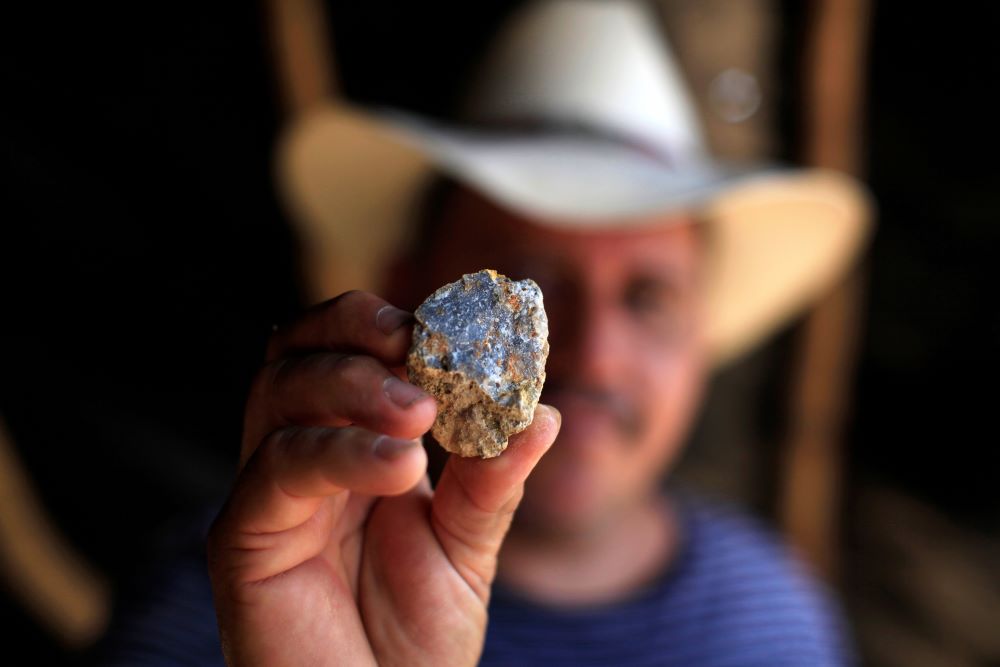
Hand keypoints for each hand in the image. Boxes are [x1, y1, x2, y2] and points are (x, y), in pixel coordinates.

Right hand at [207, 291, 559, 665]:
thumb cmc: (413, 640)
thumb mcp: (467, 549)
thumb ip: (493, 482)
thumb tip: (546, 414)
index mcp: (353, 444)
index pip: (350, 348)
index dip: (390, 322)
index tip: (451, 326)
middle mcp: (304, 453)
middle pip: (299, 348)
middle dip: (357, 328)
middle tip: (417, 342)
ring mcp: (271, 492)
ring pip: (280, 390)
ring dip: (353, 382)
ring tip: (421, 412)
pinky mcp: (244, 536)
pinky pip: (279, 468)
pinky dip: (341, 452)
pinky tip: (400, 467)